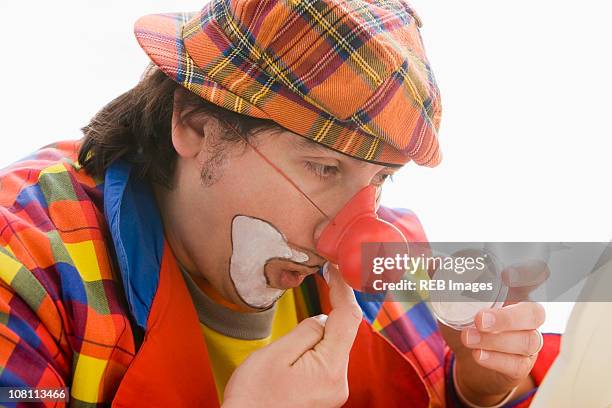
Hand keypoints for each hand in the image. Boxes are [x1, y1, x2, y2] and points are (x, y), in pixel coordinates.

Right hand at [222, 263, 362, 407]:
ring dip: (314, 335)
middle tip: (307, 295)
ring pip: (332, 345)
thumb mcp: (275, 355)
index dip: (343, 289)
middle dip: (325, 313)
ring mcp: (334, 389)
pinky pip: (325, 359)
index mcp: (329, 368)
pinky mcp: (326, 393)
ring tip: (286, 348)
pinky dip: (314, 347)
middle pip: (341, 332)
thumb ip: (305, 331)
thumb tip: (323, 319)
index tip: (334, 269)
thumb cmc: (253, 398)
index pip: (348, 318)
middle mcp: (339, 381)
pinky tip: (293, 355)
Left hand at [440, 260, 548, 405]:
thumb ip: (445, 279)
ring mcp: (528, 342)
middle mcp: (527, 317)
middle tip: (480, 319)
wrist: (469, 359)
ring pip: (527, 341)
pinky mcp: (521, 366)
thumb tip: (434, 261)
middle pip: (535, 313)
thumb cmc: (467, 321)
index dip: (530, 274)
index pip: (536, 277)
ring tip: (467, 337)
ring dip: (494, 341)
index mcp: (515, 293)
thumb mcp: (454, 300)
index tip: (506, 275)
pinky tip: (478, 355)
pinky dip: (496, 360)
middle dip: (508, 317)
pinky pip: (518, 365)